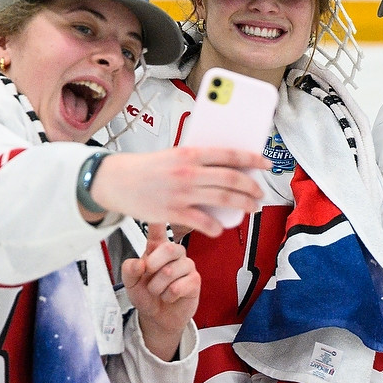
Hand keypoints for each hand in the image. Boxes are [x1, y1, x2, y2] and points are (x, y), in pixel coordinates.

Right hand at [87, 147, 267, 235]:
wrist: (117, 181)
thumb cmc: (146, 168)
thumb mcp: (173, 154)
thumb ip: (196, 159)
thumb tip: (224, 165)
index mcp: (190, 153)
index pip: (229, 154)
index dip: (252, 159)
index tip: (266, 163)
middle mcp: (188, 172)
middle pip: (232, 179)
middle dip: (252, 187)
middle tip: (259, 192)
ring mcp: (182, 193)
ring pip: (224, 200)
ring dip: (243, 205)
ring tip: (251, 207)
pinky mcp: (173, 212)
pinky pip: (204, 223)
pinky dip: (216, 228)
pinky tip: (220, 229)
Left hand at [121, 223, 198, 360]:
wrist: (157, 317)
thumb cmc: (146, 295)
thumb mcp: (129, 282)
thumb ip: (129, 269)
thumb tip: (140, 263)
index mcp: (156, 248)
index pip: (159, 228)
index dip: (160, 217)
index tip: (159, 200)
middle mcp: (173, 254)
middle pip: (169, 248)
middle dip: (153, 266)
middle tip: (148, 275)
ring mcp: (186, 266)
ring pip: (171, 271)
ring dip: (158, 287)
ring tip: (158, 291)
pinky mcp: (195, 281)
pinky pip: (181, 285)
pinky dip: (169, 295)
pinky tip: (169, 296)